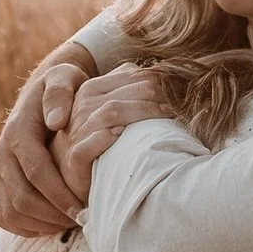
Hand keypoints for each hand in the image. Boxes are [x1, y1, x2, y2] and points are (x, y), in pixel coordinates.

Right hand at [0, 47, 97, 235]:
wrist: (41, 94)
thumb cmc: (63, 87)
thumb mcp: (64, 77)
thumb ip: (61, 93)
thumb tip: (55, 121)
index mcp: (17, 131)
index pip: (36, 171)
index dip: (59, 193)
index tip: (83, 208)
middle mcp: (1, 153)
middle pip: (21, 197)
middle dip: (53, 214)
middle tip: (82, 221)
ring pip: (11, 212)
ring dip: (42, 224)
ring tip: (71, 224)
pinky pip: (5, 216)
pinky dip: (28, 227)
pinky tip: (54, 225)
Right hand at [51, 65, 174, 203]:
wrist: (72, 175)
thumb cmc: (102, 141)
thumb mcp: (113, 110)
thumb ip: (130, 90)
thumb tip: (161, 76)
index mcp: (93, 89)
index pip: (129, 77)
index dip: (157, 82)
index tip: (180, 92)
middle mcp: (82, 107)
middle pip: (125, 93)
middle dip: (154, 97)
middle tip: (178, 107)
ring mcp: (76, 132)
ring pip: (109, 113)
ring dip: (140, 113)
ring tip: (165, 117)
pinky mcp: (74, 159)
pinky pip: (87, 146)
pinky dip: (103, 139)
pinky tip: (121, 134)